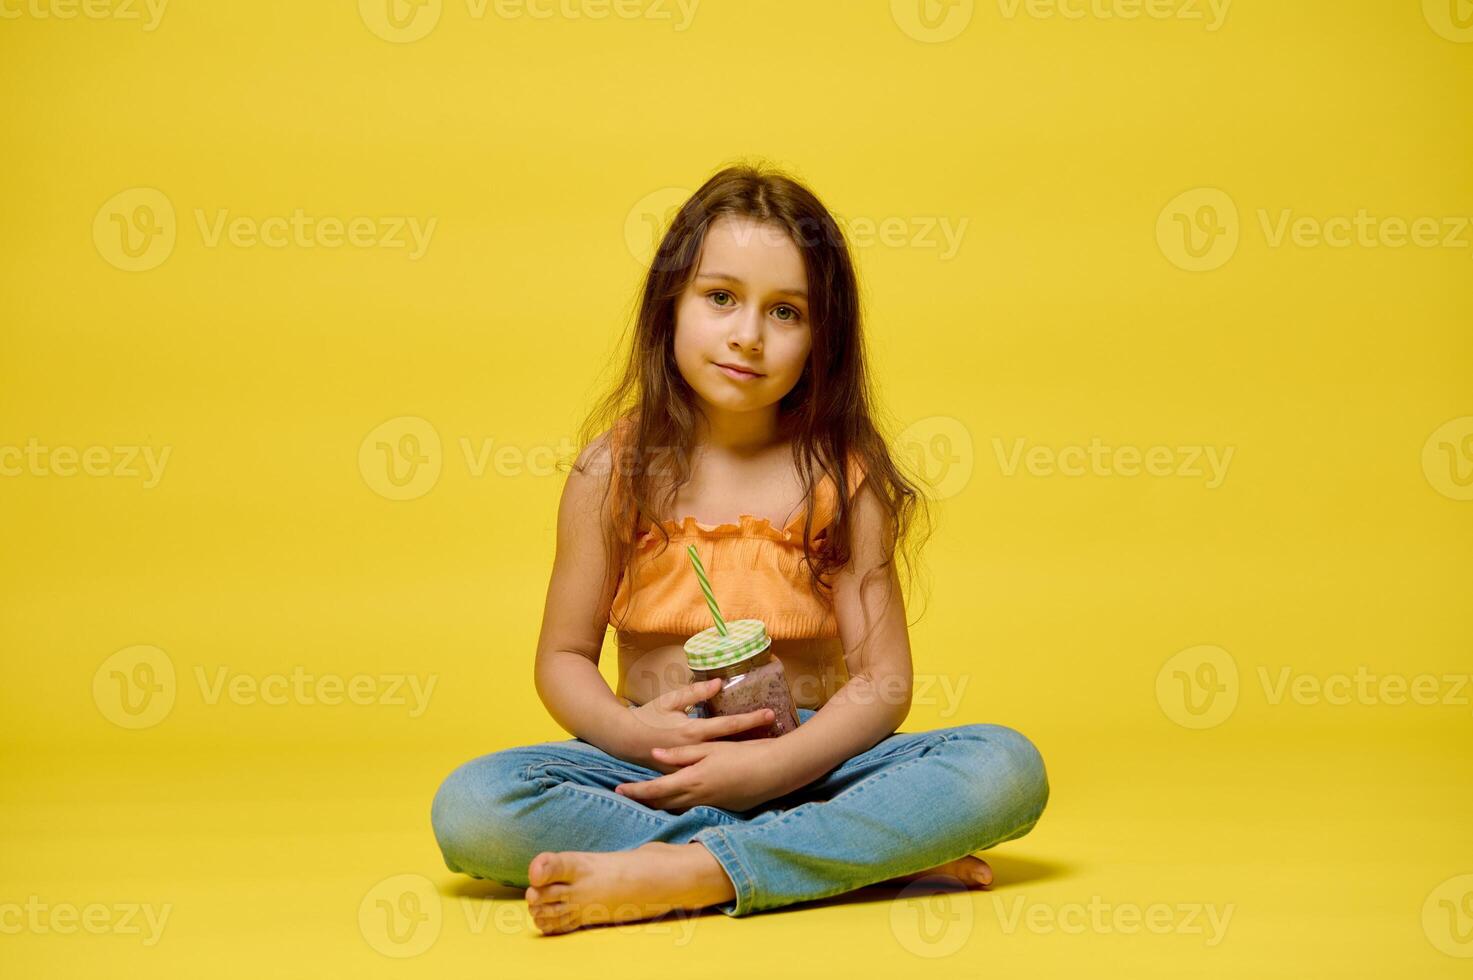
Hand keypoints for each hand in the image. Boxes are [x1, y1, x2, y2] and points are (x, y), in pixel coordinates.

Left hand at [615, 736, 786, 812]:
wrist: (774, 772)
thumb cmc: (744, 754)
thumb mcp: (710, 749)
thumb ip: (681, 755)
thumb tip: (655, 756)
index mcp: (692, 780)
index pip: (655, 790)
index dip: (636, 791)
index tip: (619, 789)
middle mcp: (698, 797)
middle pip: (662, 803)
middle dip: (643, 800)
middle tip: (626, 796)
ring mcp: (710, 805)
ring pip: (676, 808)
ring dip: (659, 805)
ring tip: (644, 799)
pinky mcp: (721, 808)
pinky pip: (692, 808)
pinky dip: (678, 806)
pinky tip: (675, 800)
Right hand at [624, 677, 777, 772]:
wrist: (626, 741)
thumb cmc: (648, 716)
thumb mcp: (670, 700)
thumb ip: (694, 693)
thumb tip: (718, 683)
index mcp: (692, 732)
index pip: (728, 725)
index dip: (750, 719)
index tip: (771, 714)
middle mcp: (696, 752)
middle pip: (734, 747)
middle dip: (757, 742)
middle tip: (781, 737)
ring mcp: (692, 768)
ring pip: (726, 764)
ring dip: (747, 758)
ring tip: (771, 756)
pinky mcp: (689, 777)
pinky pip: (713, 774)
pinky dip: (731, 771)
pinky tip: (746, 771)